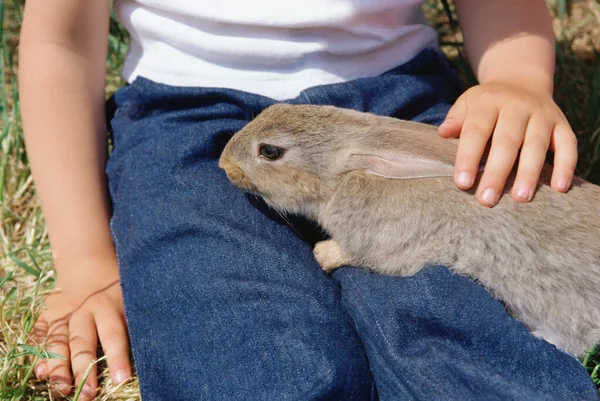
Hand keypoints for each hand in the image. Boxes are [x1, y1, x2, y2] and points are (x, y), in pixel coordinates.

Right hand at [32, 266, 130, 399]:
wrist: (89, 266)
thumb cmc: (119, 289)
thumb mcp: (132, 297)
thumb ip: (137, 320)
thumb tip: (155, 348)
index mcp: (110, 306)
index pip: (114, 335)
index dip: (117, 358)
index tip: (121, 379)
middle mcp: (85, 311)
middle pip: (83, 343)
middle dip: (84, 371)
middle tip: (88, 395)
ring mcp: (64, 314)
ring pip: (59, 343)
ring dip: (59, 368)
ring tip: (61, 390)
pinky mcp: (47, 317)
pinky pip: (40, 336)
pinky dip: (37, 353)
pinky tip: (39, 372)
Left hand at [438, 81, 576, 206]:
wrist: (520, 81)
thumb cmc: (486, 104)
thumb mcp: (467, 103)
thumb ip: (456, 119)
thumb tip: (443, 133)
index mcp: (489, 102)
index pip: (476, 131)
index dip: (468, 157)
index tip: (462, 183)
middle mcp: (517, 106)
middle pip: (506, 141)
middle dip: (497, 173)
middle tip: (487, 200)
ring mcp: (542, 115)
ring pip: (536, 145)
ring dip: (529, 173)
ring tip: (520, 198)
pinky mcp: (561, 123)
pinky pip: (568, 144)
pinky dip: (566, 166)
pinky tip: (559, 188)